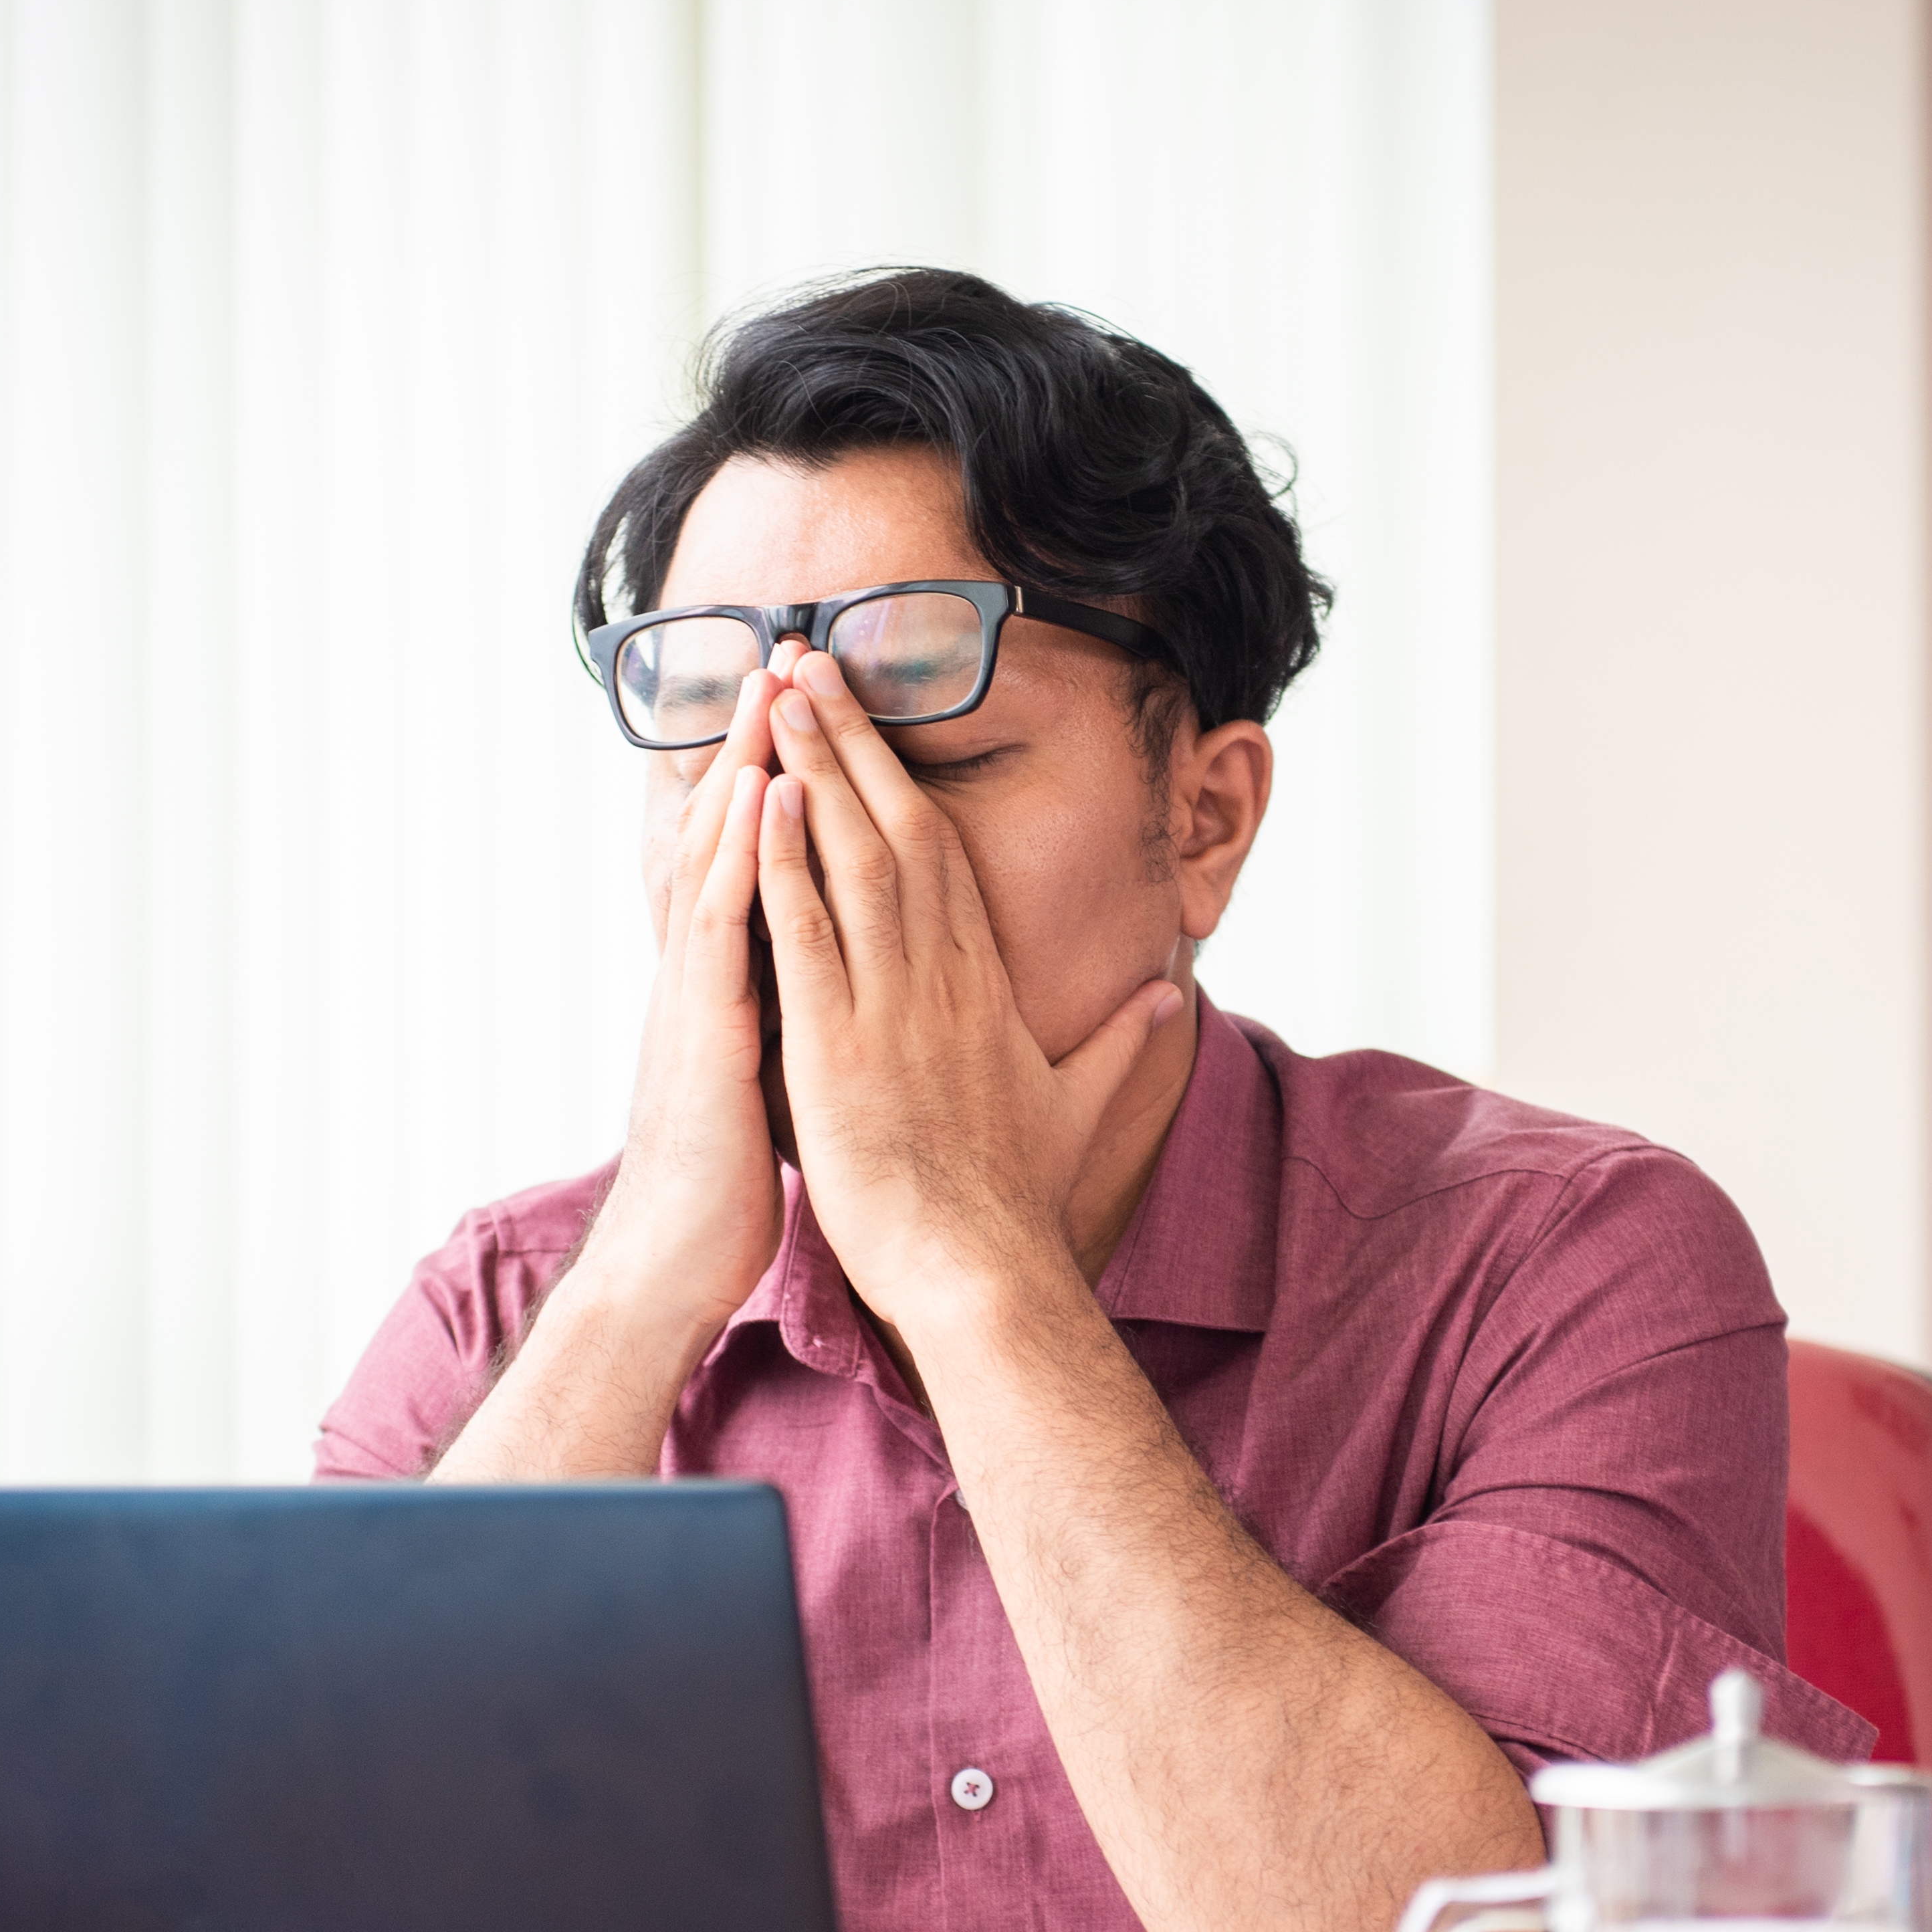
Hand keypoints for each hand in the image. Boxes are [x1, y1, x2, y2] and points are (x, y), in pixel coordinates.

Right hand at [574, 671, 785, 1346]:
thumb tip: (813, 989)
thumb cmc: (727, 1183)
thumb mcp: (764, 1082)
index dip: (775, 782)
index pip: (751, 861)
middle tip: (780, 656)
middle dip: (753, 746)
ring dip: (741, 770)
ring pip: (717, 860)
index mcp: (729, 982)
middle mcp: (703, 973)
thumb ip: (779, 1023)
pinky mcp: (704, 1032)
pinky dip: (738, 856)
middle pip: (726, 837)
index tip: (805, 710)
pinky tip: (759, 796)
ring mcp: (696, 996)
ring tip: (767, 689)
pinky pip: (722, 929)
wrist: (674, 1262)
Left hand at [752, 647, 1183, 1330]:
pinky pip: (808, 934)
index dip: (903, 776)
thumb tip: (1170, 996)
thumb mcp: (1080, 1110)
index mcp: (983, 987)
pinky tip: (761, 799)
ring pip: (851, 859)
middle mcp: (941, 978)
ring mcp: (890, 1007)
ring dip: (814, 769)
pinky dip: (783, 862)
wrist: (984, 1274)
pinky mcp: (838, 1045)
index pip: (943, 855)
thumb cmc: (1020, 1205)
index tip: (870, 715)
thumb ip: (1120, 1046)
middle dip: (854, 738)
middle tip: (812, 657)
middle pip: (898, 829)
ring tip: (780, 691)